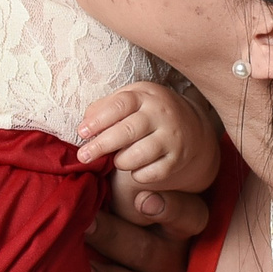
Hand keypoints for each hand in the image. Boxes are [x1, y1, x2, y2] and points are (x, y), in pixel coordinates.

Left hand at [79, 83, 218, 191]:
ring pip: (139, 154)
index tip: (82, 132)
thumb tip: (85, 122)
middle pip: (127, 131)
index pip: (121, 105)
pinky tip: (134, 169)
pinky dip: (138, 175)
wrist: (190, 127)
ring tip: (116, 160)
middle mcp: (161, 114)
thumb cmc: (148, 112)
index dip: (98, 120)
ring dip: (121, 161)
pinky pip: (151, 173)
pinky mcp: (177, 159)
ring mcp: (171, 137)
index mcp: (145, 96)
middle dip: (101, 145)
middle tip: (84, 156)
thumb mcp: (131, 98)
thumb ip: (106, 106)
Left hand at [87, 184, 208, 271]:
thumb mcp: (123, 198)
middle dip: (117, 237)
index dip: (169, 208)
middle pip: (152, 252)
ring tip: (81, 269)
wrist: (112, 269)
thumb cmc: (113, 214)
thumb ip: (119, 182)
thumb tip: (96, 155)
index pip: (189, 216)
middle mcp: (173, 262)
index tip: (141, 198)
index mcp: (175, 228)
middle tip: (86, 223)